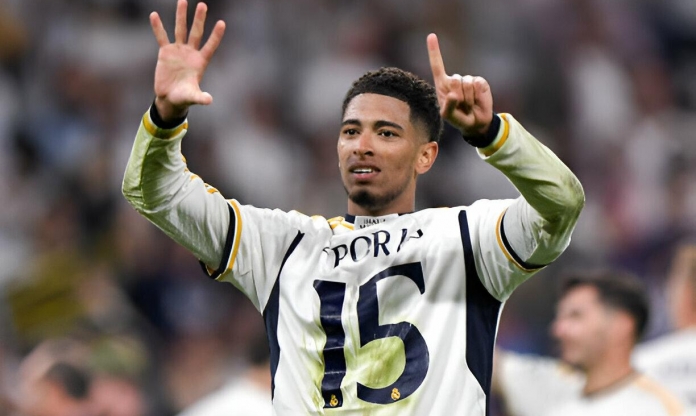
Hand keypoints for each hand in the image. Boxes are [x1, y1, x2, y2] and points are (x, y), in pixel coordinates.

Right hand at [150, 0, 225, 121]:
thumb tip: (209, 100)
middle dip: (199, 19)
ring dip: (181, 16)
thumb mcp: (193, 97)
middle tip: (202, 5)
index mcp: (200, 62)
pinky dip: (158, 27)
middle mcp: (191, 53)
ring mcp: (178, 51)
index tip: (222, 23)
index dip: (216, 36)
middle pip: (196, 33)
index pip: (210, 46)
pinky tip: (154, 15)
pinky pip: (161, 37)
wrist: (170, 98)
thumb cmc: (184, 98)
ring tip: (182, 1)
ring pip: (180, 30)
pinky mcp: (165, 52)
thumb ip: (201, 97)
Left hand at [427, 34, 492, 135]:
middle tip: (460, 106)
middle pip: (454, 80)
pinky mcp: (480, 82)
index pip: (437, 65)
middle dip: (458, 96)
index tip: (431, 36)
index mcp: (443, 85)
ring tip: (468, 105)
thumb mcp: (448, 116)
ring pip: (466, 84)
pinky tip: (476, 101)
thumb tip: (454, 95)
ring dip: (467, 99)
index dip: (434, 51)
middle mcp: (454, 80)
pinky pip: (477, 85)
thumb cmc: (458, 118)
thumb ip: (448, 107)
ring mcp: (468, 80)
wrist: (476, 122)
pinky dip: (476, 96)